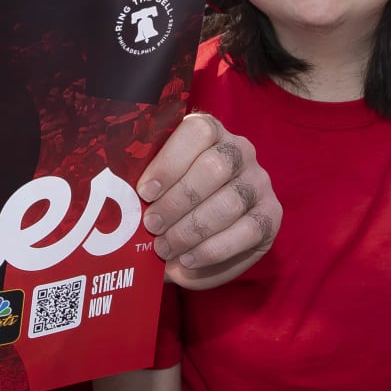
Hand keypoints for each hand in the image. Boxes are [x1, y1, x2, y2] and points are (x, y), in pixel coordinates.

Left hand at [136, 113, 279, 290]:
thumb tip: (118, 202)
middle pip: (214, 167)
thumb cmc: (171, 201)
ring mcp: (259, 182)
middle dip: (178, 201)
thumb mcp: (158, 186)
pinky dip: (214, 250)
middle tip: (151, 226)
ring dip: (192, 230)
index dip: (170, 161)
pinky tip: (188, 259)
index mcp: (209, 130)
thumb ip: (145, 186)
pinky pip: (247, 231)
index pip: (198, 132)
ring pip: (230, 202)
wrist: (203, 230)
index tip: (144, 192)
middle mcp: (240, 150)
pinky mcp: (272, 215)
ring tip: (165, 248)